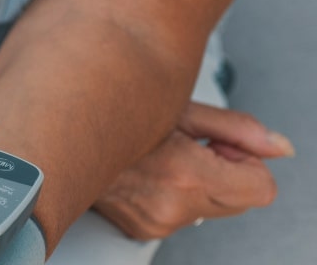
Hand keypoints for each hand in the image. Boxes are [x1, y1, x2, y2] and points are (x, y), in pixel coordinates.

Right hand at [93, 102, 292, 239]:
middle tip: (191, 148)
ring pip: (212, 208)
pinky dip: (176, 195)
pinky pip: (183, 215)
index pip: (261, 189)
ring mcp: (156, 223)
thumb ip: (239, 129)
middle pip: (242, 201)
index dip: (247, 162)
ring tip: (163, 158)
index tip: (218, 145)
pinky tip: (149, 173)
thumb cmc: (113, 117)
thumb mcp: (179, 109)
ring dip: (200, 184)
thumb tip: (277, 147)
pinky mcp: (143, 229)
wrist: (62, 139)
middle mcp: (171, 207)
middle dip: (227, 173)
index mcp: (185, 174)